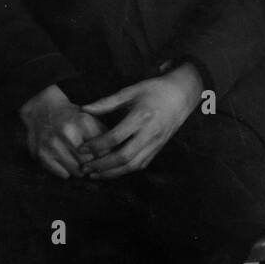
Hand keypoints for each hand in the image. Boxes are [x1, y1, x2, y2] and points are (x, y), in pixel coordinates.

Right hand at [18, 84, 106, 179]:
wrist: (41, 110)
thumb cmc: (72, 117)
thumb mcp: (90, 118)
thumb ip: (104, 134)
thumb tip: (118, 154)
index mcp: (83, 121)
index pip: (104, 149)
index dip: (108, 154)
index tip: (108, 155)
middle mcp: (67, 132)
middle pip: (91, 161)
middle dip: (95, 163)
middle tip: (94, 160)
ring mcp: (53, 144)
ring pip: (78, 171)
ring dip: (82, 170)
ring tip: (81, 161)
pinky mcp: (42, 155)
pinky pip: (64, 175)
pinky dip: (68, 171)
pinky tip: (67, 161)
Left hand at [76, 65, 203, 178]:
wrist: (182, 94)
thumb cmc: (155, 89)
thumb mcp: (131, 90)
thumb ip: (107, 102)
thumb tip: (83, 109)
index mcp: (141, 116)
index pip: (115, 137)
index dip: (96, 145)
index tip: (81, 148)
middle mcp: (150, 132)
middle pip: (124, 157)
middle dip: (102, 166)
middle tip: (85, 167)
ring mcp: (156, 142)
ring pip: (133, 165)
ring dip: (112, 173)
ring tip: (94, 174)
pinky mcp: (159, 147)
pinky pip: (141, 164)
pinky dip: (125, 170)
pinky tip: (111, 171)